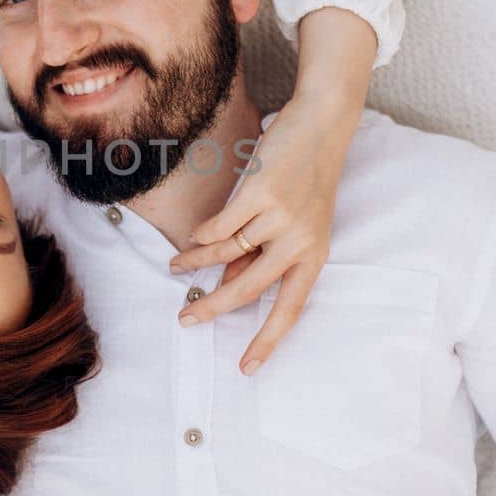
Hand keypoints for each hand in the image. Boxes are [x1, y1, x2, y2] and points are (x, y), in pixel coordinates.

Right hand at [169, 89, 348, 369]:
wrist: (320, 127)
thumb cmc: (305, 178)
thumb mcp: (296, 224)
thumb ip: (263, 254)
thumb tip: (226, 282)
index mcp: (314, 256)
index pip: (289, 310)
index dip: (266, 341)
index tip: (247, 368)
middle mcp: (300, 243)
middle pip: (247, 289)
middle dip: (211, 308)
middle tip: (185, 320)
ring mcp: (280, 219)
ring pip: (224, 254)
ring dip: (194, 263)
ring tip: (175, 267)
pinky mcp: (260, 194)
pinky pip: (219, 226)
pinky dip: (202, 235)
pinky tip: (193, 238)